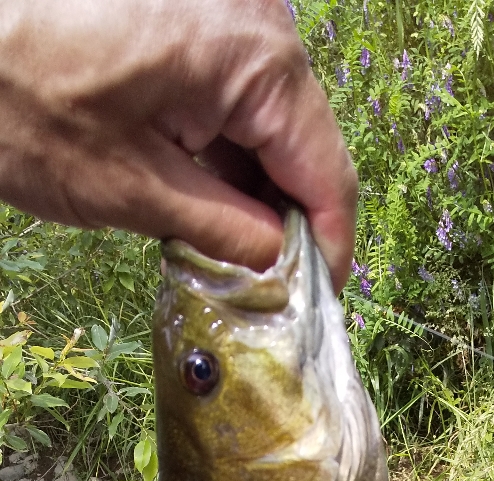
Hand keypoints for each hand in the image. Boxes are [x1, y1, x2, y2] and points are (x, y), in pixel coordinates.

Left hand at [0, 0, 356, 289]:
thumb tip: (282, 268)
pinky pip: (235, 102)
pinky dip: (227, 159)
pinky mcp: (195, 23)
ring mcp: (226, 16)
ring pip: (271, 129)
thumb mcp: (134, 192)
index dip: (329, 248)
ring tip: (227, 256)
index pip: (326, 172)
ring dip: (256, 195)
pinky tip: (202, 206)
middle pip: (304, 148)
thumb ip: (227, 235)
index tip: (319, 304)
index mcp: (253, 58)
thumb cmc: (23, 100)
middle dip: (290, 223)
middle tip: (270, 292)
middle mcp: (255, 23)